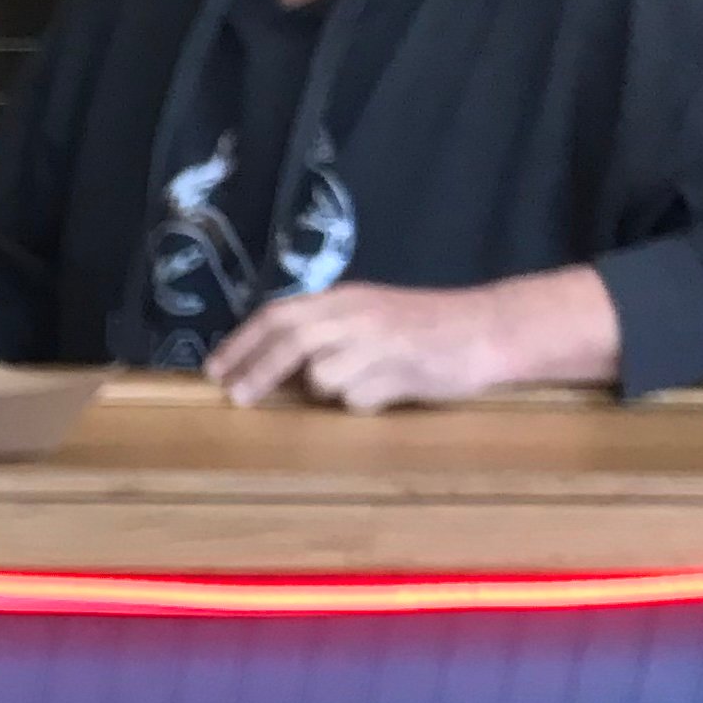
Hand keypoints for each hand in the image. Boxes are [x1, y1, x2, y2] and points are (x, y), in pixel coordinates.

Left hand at [207, 268, 620, 411]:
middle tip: (233, 397)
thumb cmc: (421, 329)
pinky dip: (360, 404)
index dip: (241, 343)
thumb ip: (321, 336)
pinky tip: (383, 395)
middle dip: (256, 370)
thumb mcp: (365, 320)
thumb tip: (264, 368)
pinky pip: (360, 399)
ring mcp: (380, 343)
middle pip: (290, 340)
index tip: (213, 371)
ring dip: (318, 390)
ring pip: (323, 374)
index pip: (278, 314)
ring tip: (339, 391)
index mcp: (344, 299)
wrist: (489, 328)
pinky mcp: (402, 371)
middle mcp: (357, 315)